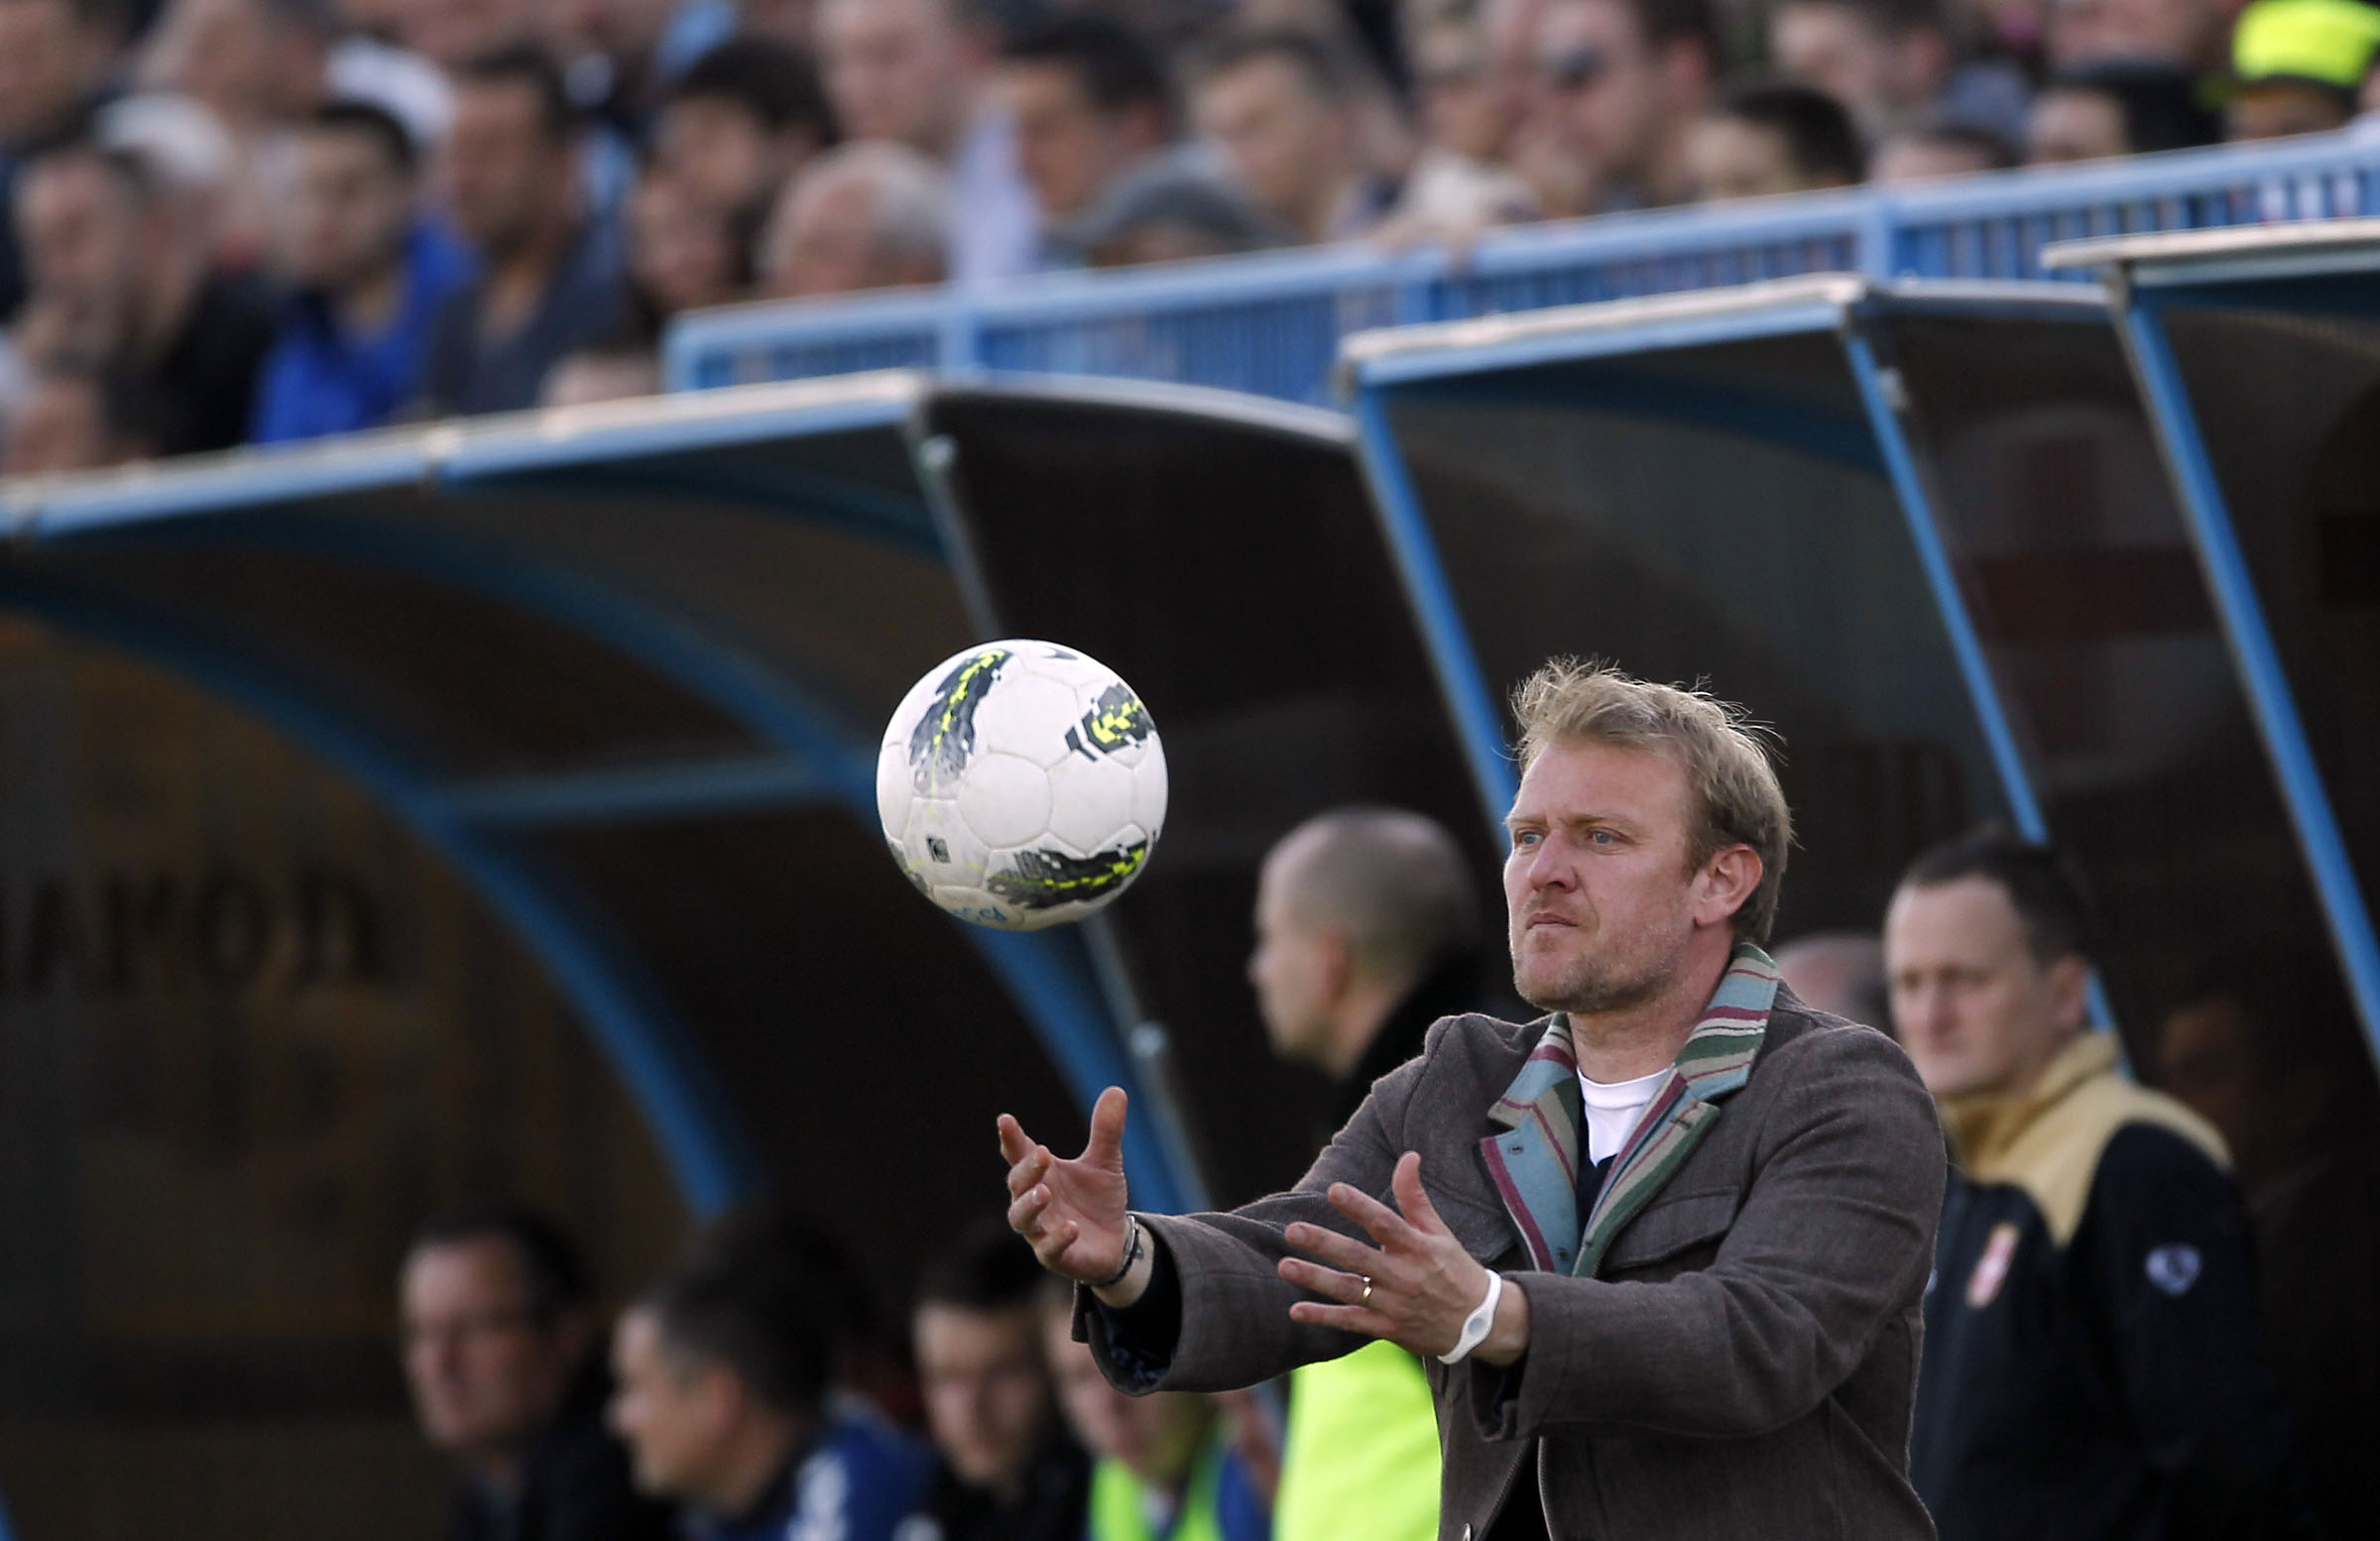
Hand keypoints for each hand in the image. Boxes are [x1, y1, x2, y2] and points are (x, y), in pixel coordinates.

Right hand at [999, 1087, 1133, 1289]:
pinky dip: (1057, 1239)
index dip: (1011, 1137)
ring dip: (1030, 1205)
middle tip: (1042, 1155)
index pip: (1019, 1153)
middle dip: (1027, 1170)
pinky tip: (1070, 1227)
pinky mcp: (1055, 1256)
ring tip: (1044, 1192)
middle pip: (1017, 1184)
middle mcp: (1035, 1201)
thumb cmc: (1098, 1200)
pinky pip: (1049, 1250)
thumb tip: (1117, 1090)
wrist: (1115, 1243)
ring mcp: (1041, 1230)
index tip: (1005, 1119)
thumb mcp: (1106, 1162)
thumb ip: (1106, 1131)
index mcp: (1042, 1174)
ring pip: (1021, 1219)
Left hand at [1279, 1152, 1529, 1362]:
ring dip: (1316, 1279)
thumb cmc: (1454, 1268)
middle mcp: (1404, 1276)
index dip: (1360, 1207)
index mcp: (1418, 1247)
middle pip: (1359, 1258)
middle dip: (1324, 1244)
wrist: (1480, 1323)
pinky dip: (1324, 1317)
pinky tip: (1296, 1310)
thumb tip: (1408, 1155)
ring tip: (1285, 1266)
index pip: (1386, 1223)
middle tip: (1293, 1230)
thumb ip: (1415, 1196)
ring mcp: (1395, 1305)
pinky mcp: (1388, 1329)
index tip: (1334, 1190)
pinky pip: (1352, 1323)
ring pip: (1350, 1291)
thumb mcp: (1439, 1231)